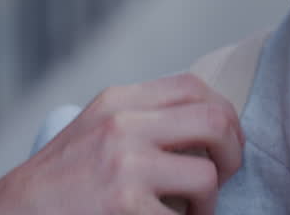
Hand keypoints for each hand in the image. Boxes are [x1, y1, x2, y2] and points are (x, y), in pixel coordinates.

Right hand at [0, 73, 243, 214]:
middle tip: (224, 177)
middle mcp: (122, 125)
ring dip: (208, 202)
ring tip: (189, 212)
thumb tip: (209, 125)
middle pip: (215, 122)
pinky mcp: (123, 205)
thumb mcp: (94, 132)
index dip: (223, 116)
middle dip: (233, 153)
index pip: (195, 88)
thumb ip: (142, 119)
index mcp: (117, 102)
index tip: (223, 144)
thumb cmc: (56, 186)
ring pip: (207, 176)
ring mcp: (123, 166)